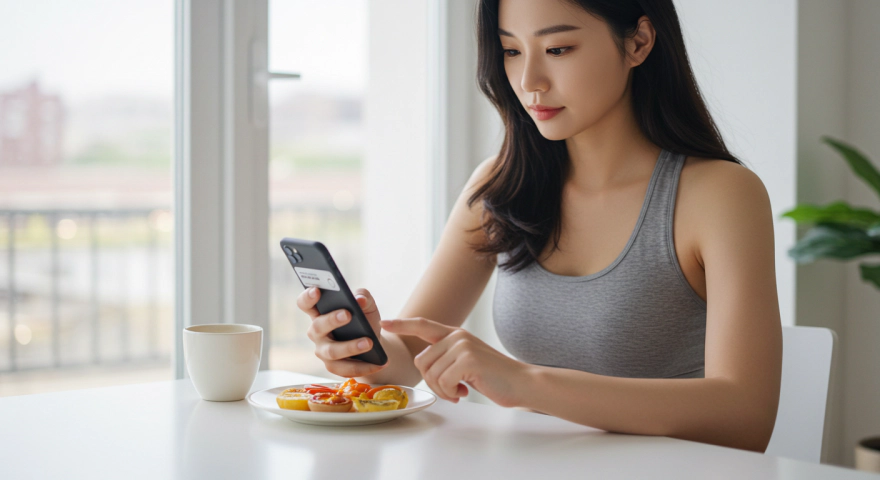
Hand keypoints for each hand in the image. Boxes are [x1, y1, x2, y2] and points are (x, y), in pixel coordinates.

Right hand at [296, 286, 386, 377]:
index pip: (305, 304)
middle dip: (331, 320)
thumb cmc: (364, 319)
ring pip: (332, 351)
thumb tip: (360, 299)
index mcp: (319, 313)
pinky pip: (346, 369)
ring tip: (369, 342)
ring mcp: (323, 351)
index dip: (307, 297)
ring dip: (351, 347)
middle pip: (317, 327)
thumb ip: (363, 297)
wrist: (374, 343)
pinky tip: (380, 363)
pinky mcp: (334, 367)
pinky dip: (365, 366)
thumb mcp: (367, 305)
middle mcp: (317, 332)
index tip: (317, 290)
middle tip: (347, 314)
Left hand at [380, 318, 527, 406]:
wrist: (522, 383)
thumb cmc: (494, 377)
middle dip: (433, 383)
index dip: (403, 325)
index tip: (385, 324)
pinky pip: (443, 382)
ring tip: (460, 391)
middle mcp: (457, 336)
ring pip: (431, 374)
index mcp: (455, 334)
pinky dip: (451, 393)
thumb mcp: (467, 361)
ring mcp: (462, 346)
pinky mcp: (468, 360)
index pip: (424, 325)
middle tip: (452, 391)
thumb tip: (424, 364)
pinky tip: (465, 393)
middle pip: (421, 362)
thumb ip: (447, 357)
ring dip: (443, 390)